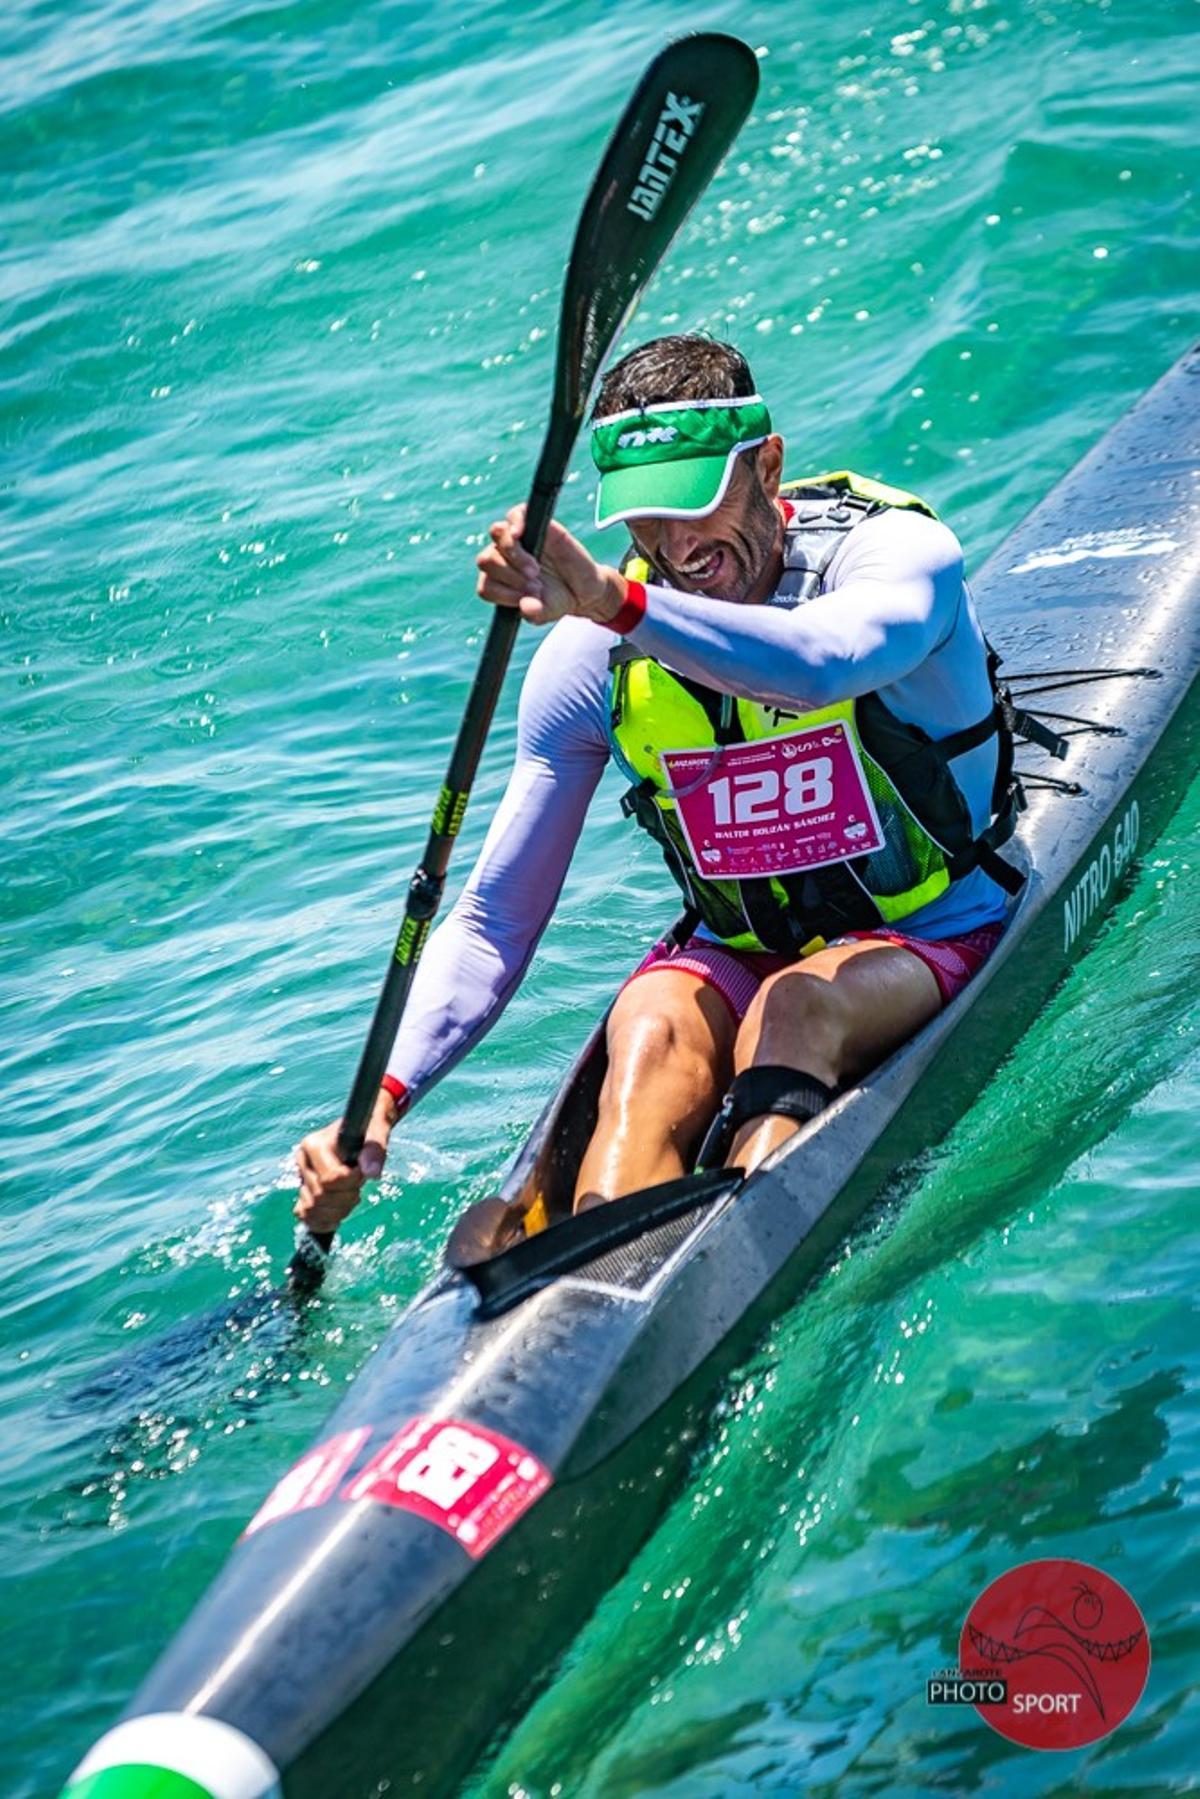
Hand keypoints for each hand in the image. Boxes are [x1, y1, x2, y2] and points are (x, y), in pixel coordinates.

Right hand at [295, 1091, 395, 1234]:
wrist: (363, 1132)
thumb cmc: (368, 1132)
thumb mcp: (376, 1135)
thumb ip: (374, 1151)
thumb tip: (371, 1173)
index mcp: (313, 1145)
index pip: (330, 1179)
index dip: (351, 1182)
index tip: (362, 1173)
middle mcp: (303, 1161)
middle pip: (321, 1196)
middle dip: (346, 1197)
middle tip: (358, 1187)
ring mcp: (302, 1177)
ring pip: (313, 1208)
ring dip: (338, 1210)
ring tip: (351, 1197)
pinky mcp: (304, 1190)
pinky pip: (304, 1214)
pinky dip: (321, 1220)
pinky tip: (337, 1217)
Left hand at [475, 503, 626, 625]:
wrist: (582, 587)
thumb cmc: (558, 599)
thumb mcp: (547, 612)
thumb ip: (534, 613)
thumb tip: (525, 607)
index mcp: (498, 582)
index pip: (485, 586)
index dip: (502, 593)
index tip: (525, 598)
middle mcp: (501, 559)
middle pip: (486, 560)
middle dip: (509, 575)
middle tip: (535, 585)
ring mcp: (516, 540)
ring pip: (497, 536)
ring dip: (513, 554)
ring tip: (534, 570)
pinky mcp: (533, 524)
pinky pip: (515, 514)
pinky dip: (514, 522)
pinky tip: (519, 533)